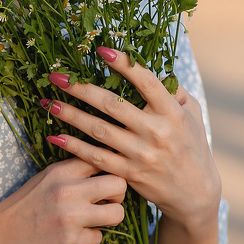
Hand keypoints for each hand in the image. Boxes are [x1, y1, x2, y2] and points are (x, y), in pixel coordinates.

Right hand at [0, 156, 126, 243]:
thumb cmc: (22, 206)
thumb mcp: (45, 179)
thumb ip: (71, 173)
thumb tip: (103, 170)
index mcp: (62, 171)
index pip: (102, 159)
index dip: (108, 170)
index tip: (104, 179)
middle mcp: (69, 190)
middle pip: (119, 184)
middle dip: (117, 195)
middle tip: (107, 202)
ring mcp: (71, 216)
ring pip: (117, 213)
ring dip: (110, 218)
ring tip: (96, 220)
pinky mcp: (71, 241)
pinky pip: (99, 238)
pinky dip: (90, 239)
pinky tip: (75, 237)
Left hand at [40, 46, 221, 236]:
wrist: (194, 193)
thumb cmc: (192, 145)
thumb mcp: (192, 114)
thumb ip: (174, 91)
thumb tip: (155, 69)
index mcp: (171, 112)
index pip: (146, 82)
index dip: (124, 65)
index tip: (102, 50)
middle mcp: (156, 132)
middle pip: (112, 105)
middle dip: (81, 89)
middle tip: (57, 76)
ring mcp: (141, 154)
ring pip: (99, 130)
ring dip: (71, 115)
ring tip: (48, 102)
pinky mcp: (129, 173)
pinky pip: (97, 157)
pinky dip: (74, 146)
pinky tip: (55, 135)